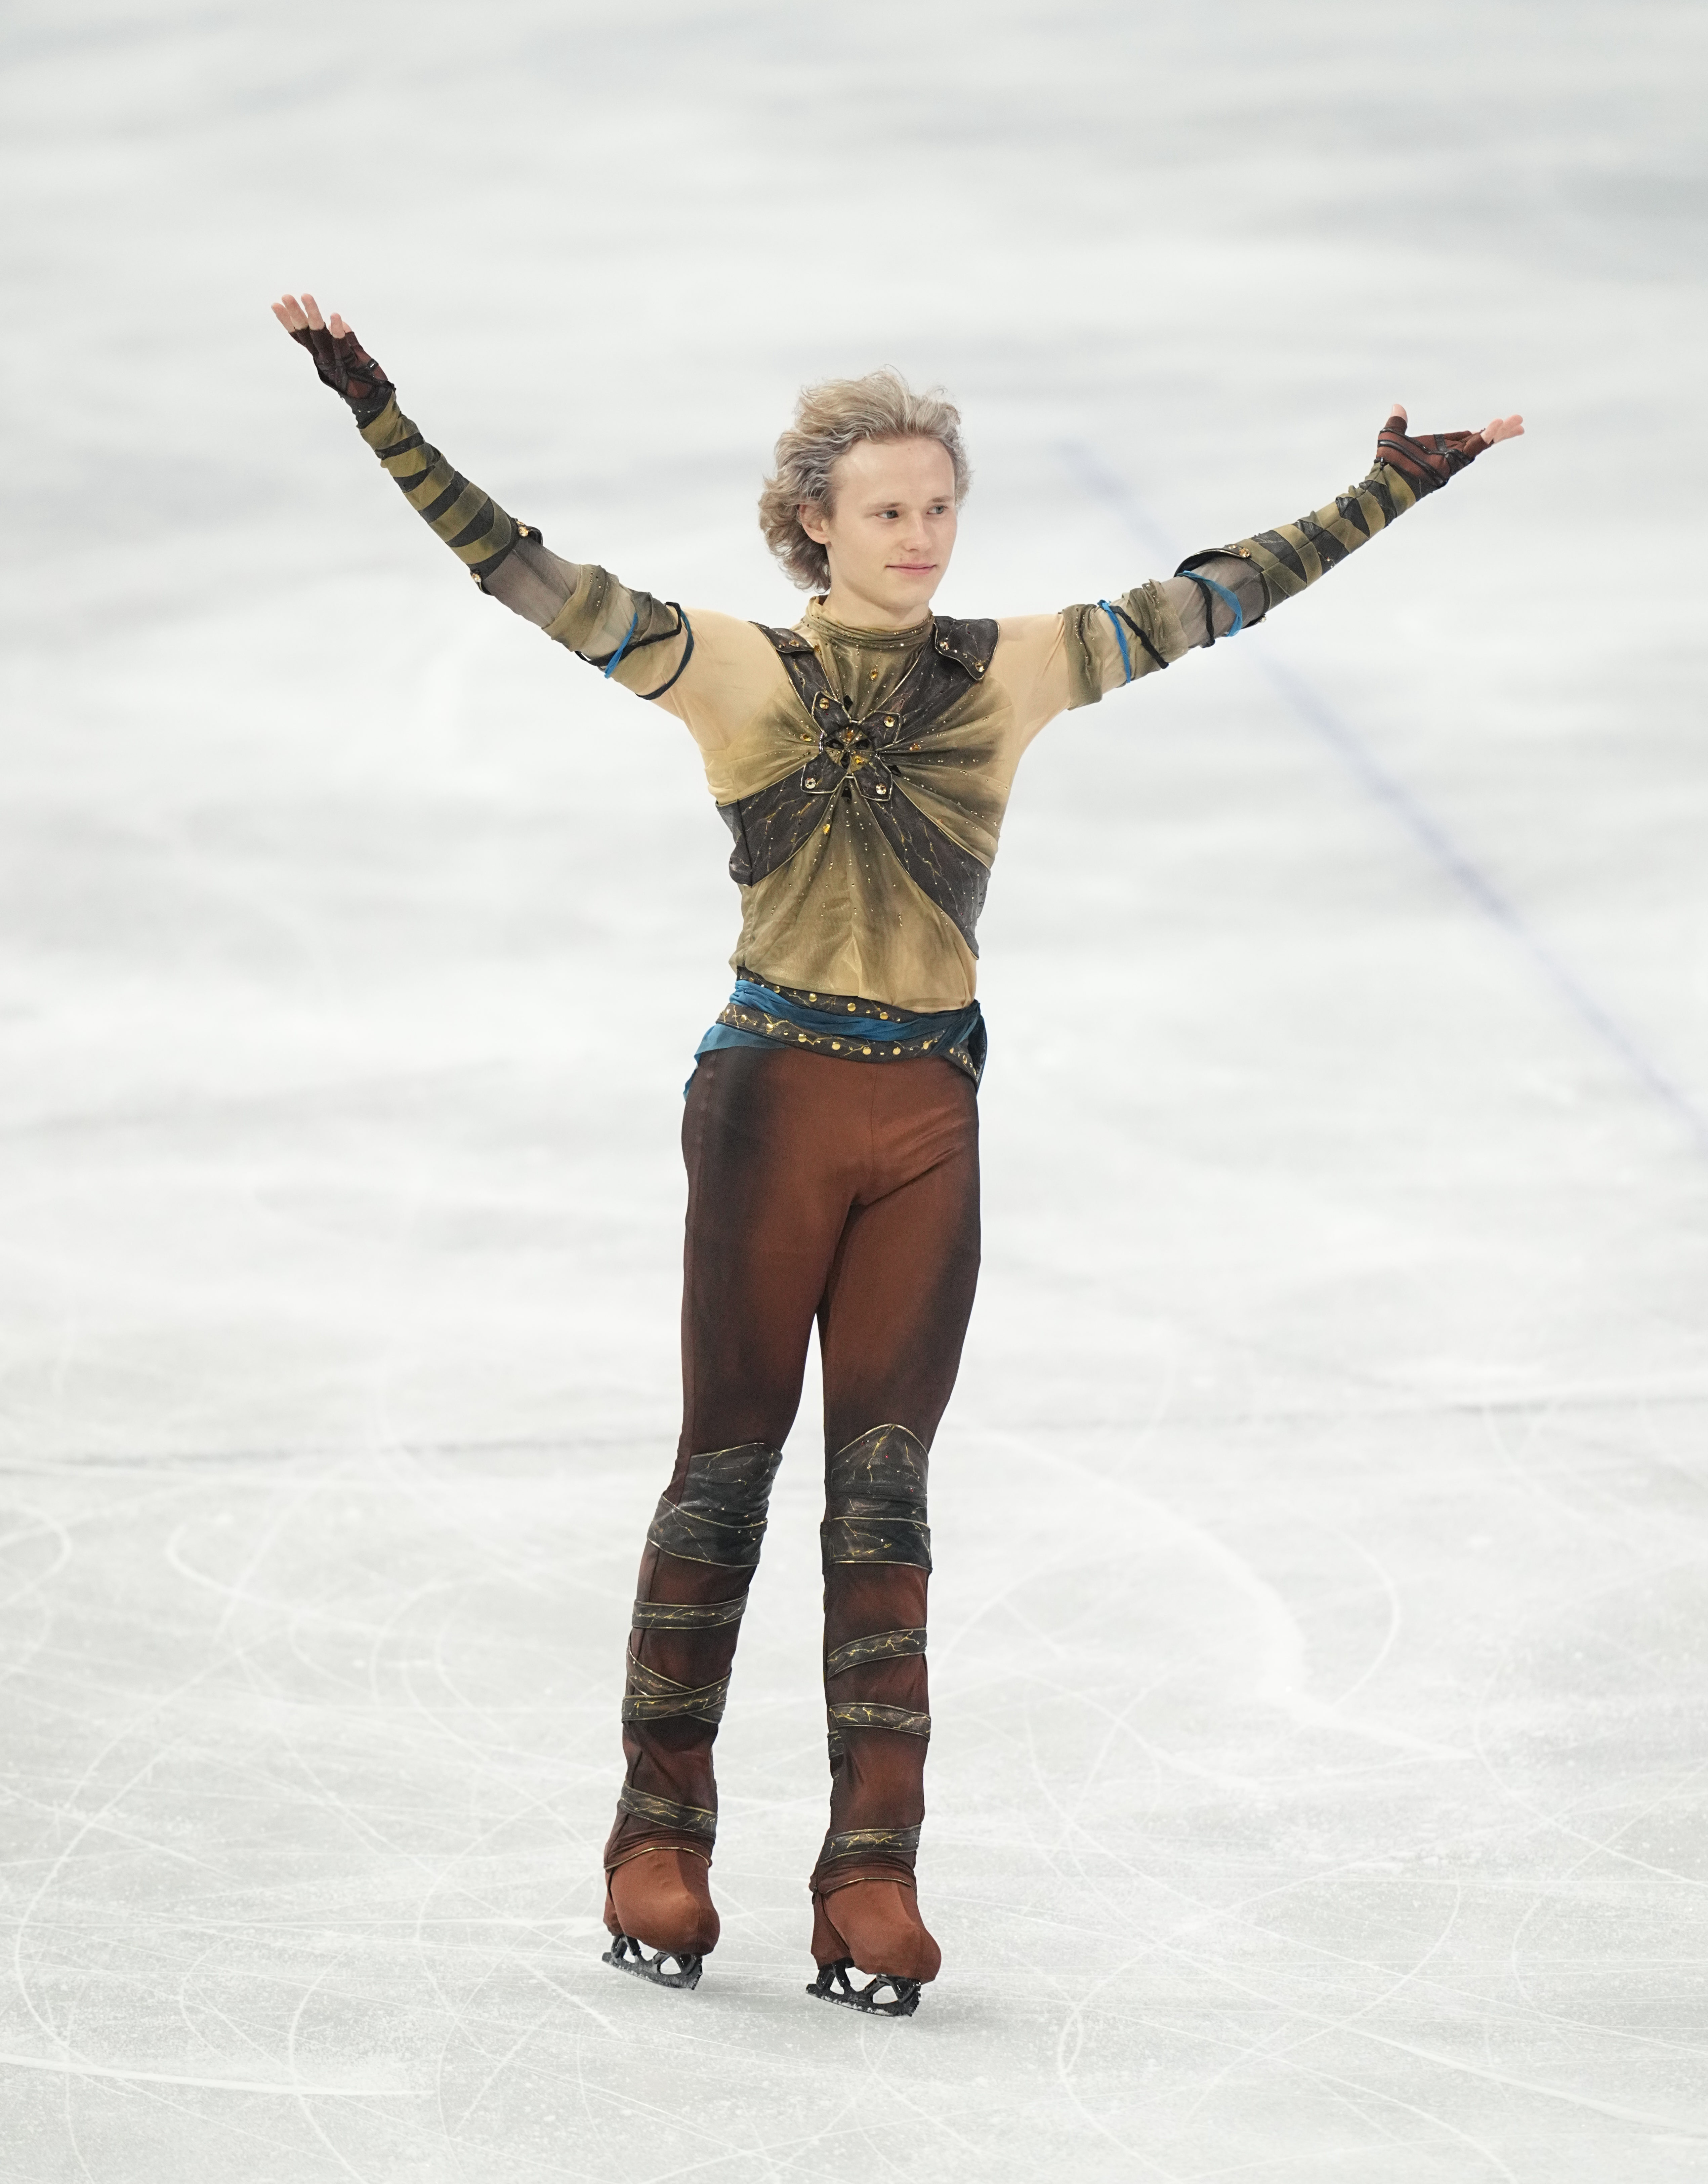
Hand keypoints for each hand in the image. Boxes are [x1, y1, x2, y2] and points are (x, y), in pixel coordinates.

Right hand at [271, 292, 393, 417]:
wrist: (376, 401)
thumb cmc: (364, 379)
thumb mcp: (353, 355)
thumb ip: (347, 339)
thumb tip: (340, 323)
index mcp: (321, 356)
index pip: (301, 336)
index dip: (288, 321)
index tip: (276, 304)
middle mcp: (324, 359)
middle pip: (305, 334)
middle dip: (295, 314)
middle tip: (286, 297)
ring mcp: (335, 361)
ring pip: (320, 336)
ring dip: (313, 316)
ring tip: (306, 297)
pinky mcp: (349, 363)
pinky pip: (341, 346)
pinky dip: (338, 331)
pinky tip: (335, 316)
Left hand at [1375, 402, 1523, 493]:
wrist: (1384, 481)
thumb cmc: (1387, 465)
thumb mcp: (1392, 437)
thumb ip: (1397, 423)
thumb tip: (1396, 407)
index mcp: (1440, 448)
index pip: (1467, 438)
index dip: (1483, 431)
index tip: (1499, 423)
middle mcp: (1450, 455)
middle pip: (1481, 440)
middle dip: (1500, 431)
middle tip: (1520, 422)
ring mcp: (1452, 461)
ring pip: (1482, 444)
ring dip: (1500, 432)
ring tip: (1518, 422)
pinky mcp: (1453, 465)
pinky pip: (1473, 449)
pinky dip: (1486, 437)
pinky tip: (1499, 425)